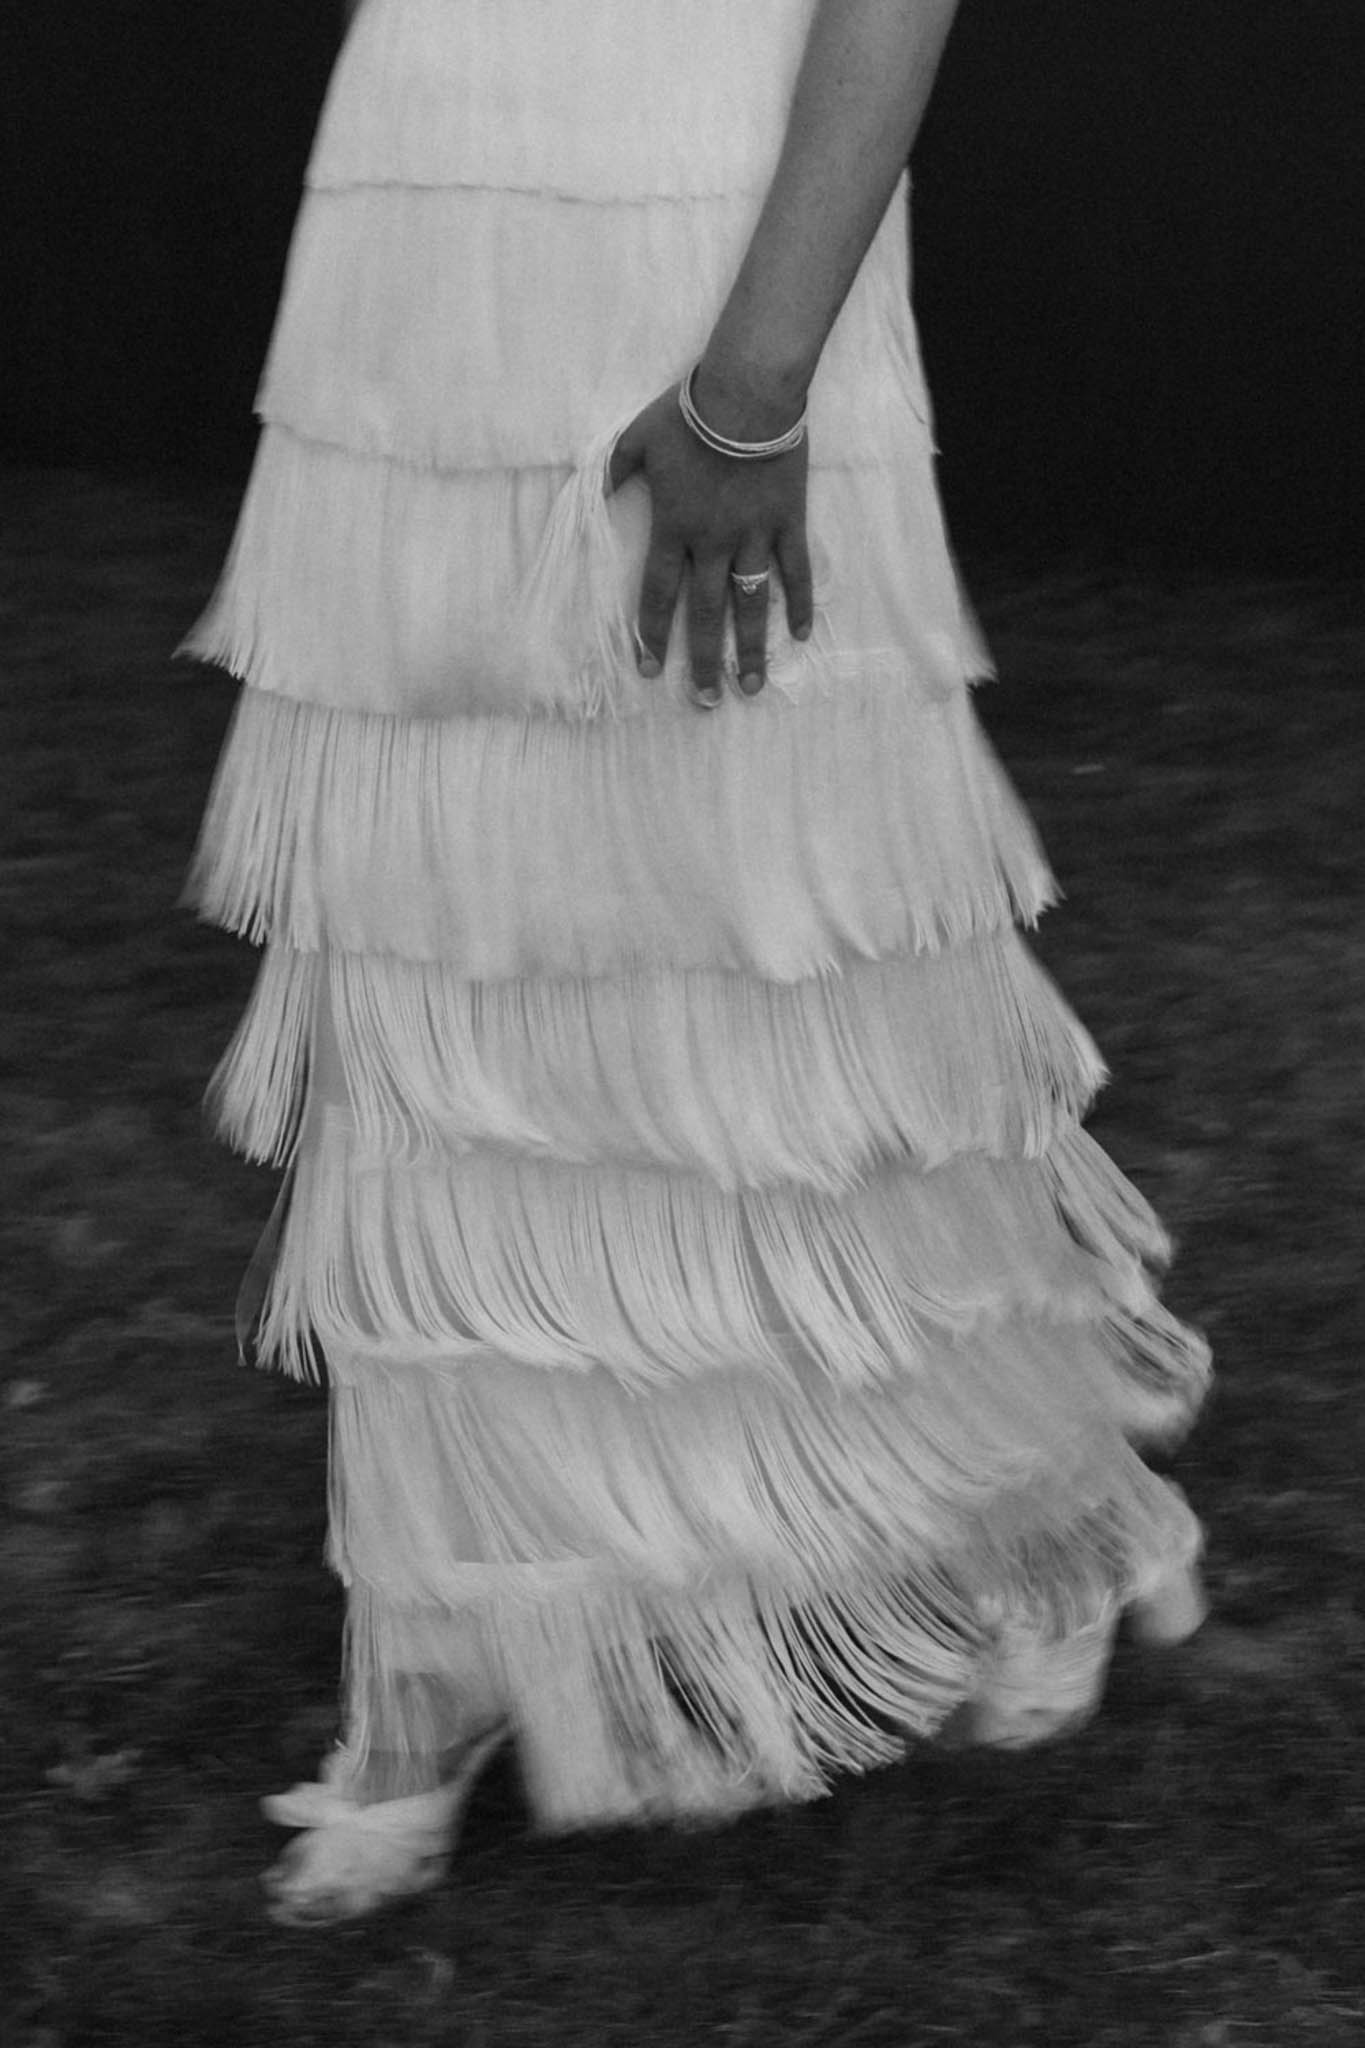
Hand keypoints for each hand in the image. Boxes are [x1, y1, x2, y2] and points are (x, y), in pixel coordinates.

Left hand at [607, 385, 811, 708]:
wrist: (748, 392)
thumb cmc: (689, 413)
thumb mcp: (637, 439)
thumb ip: (613, 471)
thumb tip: (593, 492)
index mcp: (674, 527)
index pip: (657, 594)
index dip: (653, 635)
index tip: (650, 671)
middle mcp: (712, 542)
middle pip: (706, 612)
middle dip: (703, 660)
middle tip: (704, 701)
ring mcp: (754, 535)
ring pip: (751, 604)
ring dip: (751, 648)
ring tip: (751, 687)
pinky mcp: (787, 521)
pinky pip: (795, 571)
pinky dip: (800, 603)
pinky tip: (800, 636)